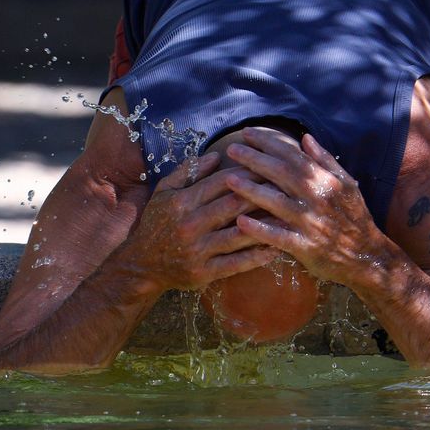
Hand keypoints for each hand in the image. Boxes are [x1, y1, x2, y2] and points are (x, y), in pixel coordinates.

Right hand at [115, 151, 279, 292]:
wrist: (141, 264)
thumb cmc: (156, 223)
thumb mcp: (164, 192)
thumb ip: (188, 172)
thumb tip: (216, 156)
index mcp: (181, 202)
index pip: (221, 182)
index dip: (248, 174)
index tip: (268, 168)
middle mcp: (189, 225)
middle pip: (234, 206)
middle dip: (262, 195)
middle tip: (286, 188)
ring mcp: (197, 250)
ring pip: (239, 235)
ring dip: (266, 226)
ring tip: (288, 218)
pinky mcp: (203, 273)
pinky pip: (236, 264)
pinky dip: (257, 256)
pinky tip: (275, 249)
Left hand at [224, 128, 399, 287]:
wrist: (367, 256)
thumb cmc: (354, 218)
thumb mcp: (347, 184)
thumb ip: (325, 160)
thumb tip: (305, 138)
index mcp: (325, 180)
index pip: (293, 155)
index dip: (269, 142)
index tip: (248, 133)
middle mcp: (317, 198)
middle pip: (280, 173)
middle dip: (254, 159)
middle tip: (231, 149)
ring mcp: (310, 222)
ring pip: (276, 202)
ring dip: (251, 190)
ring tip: (229, 180)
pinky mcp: (305, 246)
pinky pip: (279, 236)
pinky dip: (260, 229)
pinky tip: (241, 222)